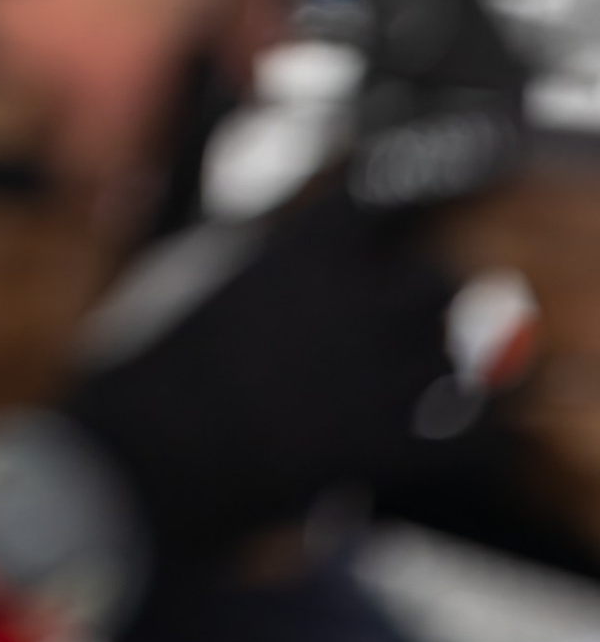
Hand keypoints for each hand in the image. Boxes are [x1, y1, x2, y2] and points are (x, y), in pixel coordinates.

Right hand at [56, 186, 471, 566]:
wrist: (159, 444)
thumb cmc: (159, 354)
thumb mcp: (196, 268)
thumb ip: (257, 248)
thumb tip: (285, 233)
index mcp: (302, 249)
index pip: (379, 197)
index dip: (397, 202)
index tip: (404, 207)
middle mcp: (353, 301)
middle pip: (436, 282)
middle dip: (429, 299)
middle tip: (413, 314)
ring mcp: (374, 375)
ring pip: (457, 357)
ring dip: (448, 366)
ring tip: (435, 377)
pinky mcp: (386, 445)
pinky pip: (471, 440)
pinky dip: (483, 440)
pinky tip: (476, 440)